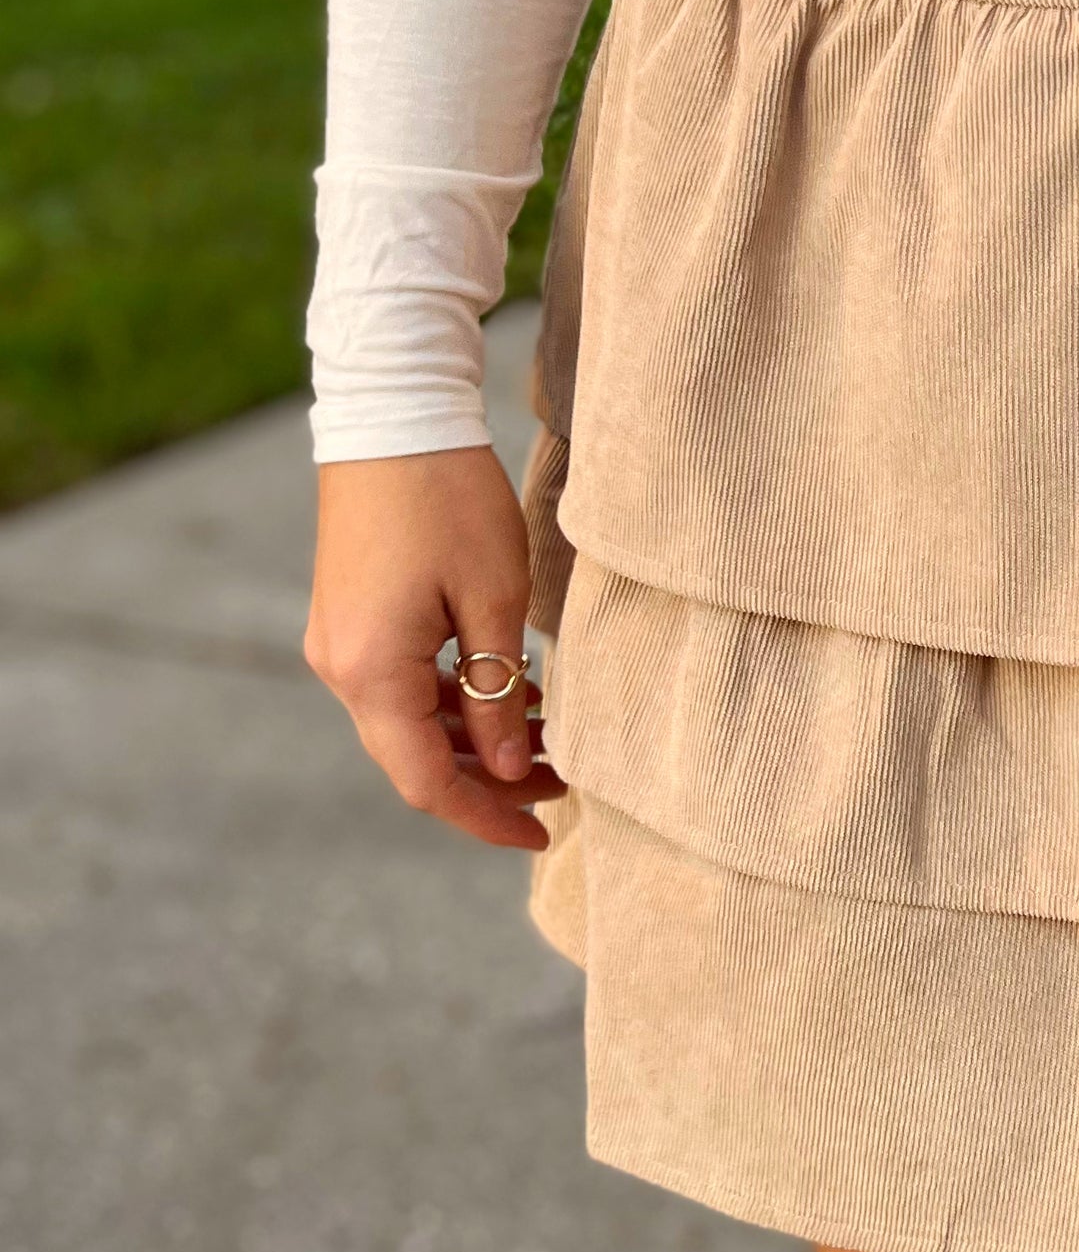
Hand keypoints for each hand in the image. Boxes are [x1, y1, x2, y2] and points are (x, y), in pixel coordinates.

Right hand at [305, 446, 565, 852]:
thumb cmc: (449, 498)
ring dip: (477, 740)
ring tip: (554, 739)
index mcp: (371, 672)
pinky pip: (402, 685)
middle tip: (567, 786)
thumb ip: (500, 694)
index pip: (428, 782)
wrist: (392, 413)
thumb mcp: (495, 599)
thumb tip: (514, 769)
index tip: (544, 837)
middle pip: (416, 759)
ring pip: (410, 724)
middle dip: (492, 781)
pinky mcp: (351, 619)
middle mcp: (340, 668)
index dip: (487, 818)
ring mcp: (339, 643)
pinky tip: (515, 693)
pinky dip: (455, 701)